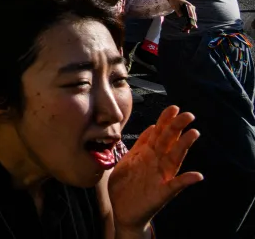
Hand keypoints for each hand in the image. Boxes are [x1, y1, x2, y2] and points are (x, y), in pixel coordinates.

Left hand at [108, 106, 202, 232]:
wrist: (123, 211)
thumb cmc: (125, 185)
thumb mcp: (129, 160)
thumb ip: (140, 145)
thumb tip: (151, 127)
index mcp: (148, 155)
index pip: (158, 134)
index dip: (165, 121)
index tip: (173, 108)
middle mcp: (157, 164)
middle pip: (168, 142)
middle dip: (177, 127)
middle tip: (188, 114)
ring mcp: (161, 177)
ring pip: (174, 159)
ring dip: (184, 146)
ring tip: (194, 133)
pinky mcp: (161, 193)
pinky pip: (175, 186)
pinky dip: (186, 181)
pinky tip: (197, 175)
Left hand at [166, 0, 197, 31]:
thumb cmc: (175, 1)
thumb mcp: (175, 5)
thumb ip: (178, 10)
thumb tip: (180, 15)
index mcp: (189, 5)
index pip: (191, 14)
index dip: (192, 20)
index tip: (192, 25)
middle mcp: (192, 8)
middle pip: (193, 17)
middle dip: (191, 24)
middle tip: (188, 30)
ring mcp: (192, 10)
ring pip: (192, 19)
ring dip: (190, 25)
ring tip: (187, 31)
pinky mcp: (190, 12)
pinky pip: (191, 18)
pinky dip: (190, 23)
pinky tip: (189, 28)